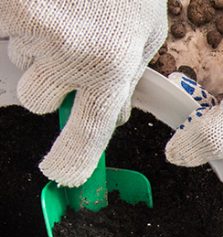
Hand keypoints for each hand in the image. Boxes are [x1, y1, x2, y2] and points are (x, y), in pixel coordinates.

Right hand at [0, 1, 166, 185]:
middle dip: (52, 81)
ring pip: (19, 63)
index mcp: (110, 68)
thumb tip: (111, 119)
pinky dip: (18, 23)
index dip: (71, 162)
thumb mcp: (147, 34)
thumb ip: (127, 79)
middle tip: (72, 46)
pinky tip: (45, 8)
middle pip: (41, 99)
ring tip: (63, 15)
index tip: (63, 172)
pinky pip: (4, 32)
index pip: (86, 135)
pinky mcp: (9, 8)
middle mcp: (69, 53)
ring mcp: (32, 26)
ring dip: (36, 48)